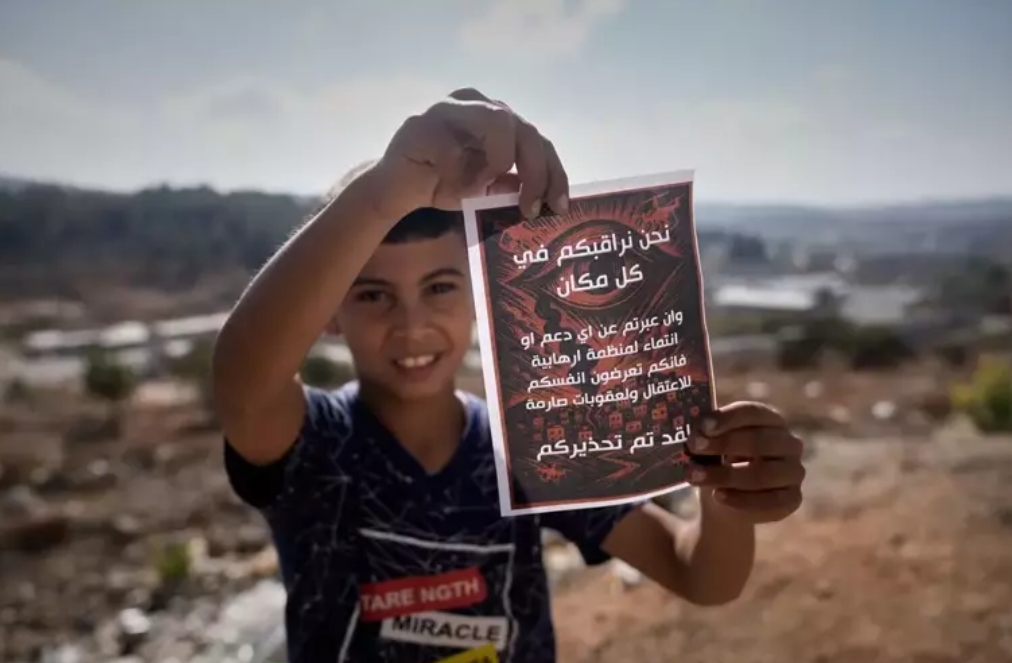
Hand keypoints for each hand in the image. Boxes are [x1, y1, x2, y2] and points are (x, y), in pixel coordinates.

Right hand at [371, 87, 569, 216]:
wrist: (396, 190)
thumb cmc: (444, 184)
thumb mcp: (489, 189)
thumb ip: (515, 185)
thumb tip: (548, 199)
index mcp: (498, 118)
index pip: (538, 140)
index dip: (553, 173)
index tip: (558, 206)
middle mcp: (477, 104)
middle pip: (524, 129)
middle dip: (535, 172)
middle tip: (530, 209)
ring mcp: (448, 109)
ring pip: (496, 120)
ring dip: (499, 161)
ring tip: (484, 188)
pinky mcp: (420, 125)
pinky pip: (451, 147)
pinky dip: (458, 174)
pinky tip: (453, 187)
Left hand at [685, 401, 805, 523]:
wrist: (726, 500)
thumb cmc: (718, 461)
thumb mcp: (710, 445)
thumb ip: (704, 435)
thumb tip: (691, 431)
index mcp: (769, 420)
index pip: (752, 412)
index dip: (727, 418)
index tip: (703, 426)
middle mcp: (788, 443)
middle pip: (759, 441)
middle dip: (723, 444)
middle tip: (693, 448)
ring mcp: (794, 471)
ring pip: (763, 473)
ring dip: (726, 475)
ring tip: (695, 477)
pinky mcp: (793, 498)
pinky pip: (771, 501)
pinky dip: (742, 500)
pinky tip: (718, 497)